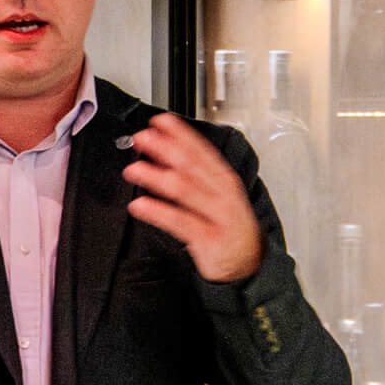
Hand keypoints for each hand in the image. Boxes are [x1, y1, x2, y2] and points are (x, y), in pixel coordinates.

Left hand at [121, 114, 263, 282]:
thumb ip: (195, 176)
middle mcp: (223, 194)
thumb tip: (165, 151)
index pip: (202, 150)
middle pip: (192, 165)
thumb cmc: (228, 226)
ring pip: (184, 190)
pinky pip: (180, 222)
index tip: (161, 121)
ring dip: (156, 177)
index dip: (181, 134)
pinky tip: (140, 205)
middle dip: (165, 149)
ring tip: (135, 170)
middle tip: (142, 139)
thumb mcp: (218, 196)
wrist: (249, 263)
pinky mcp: (208, 239)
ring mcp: (217, 216)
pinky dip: (157, 212)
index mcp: (224, 180)